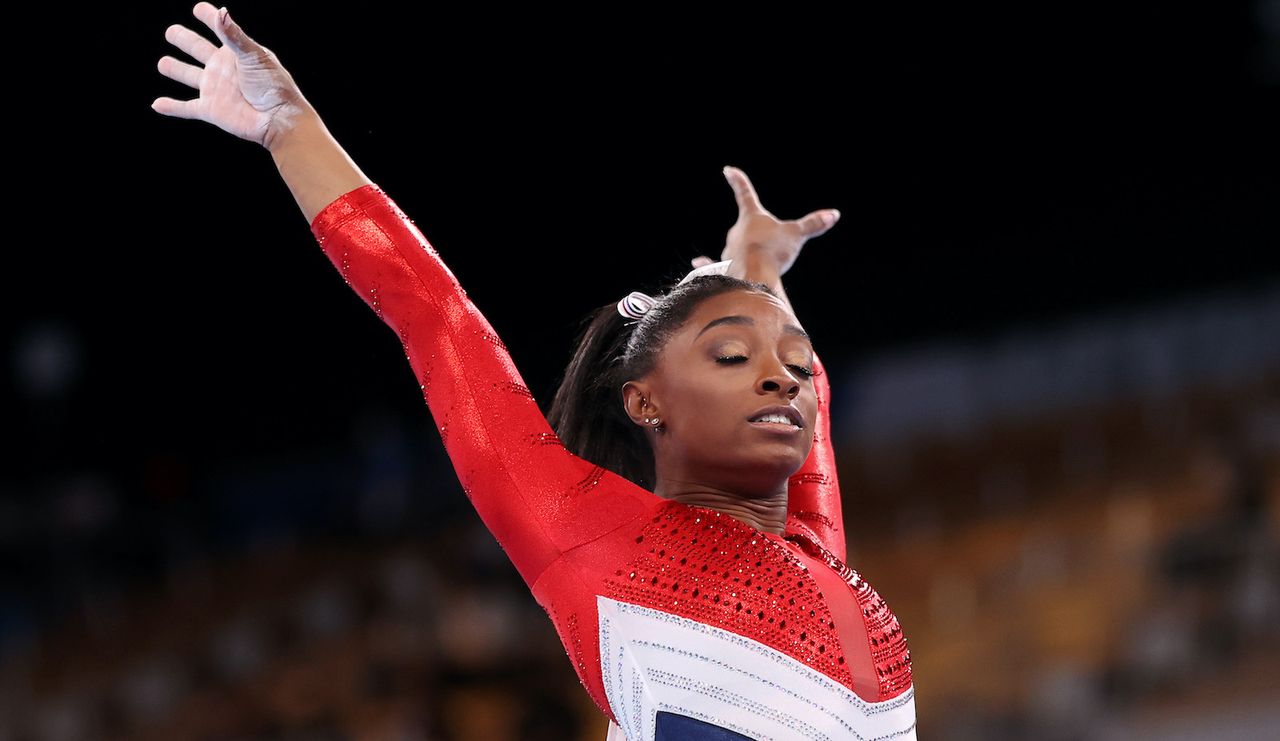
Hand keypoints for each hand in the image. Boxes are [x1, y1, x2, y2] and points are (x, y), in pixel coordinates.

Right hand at [153, 3, 311, 149]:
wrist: (279, 119)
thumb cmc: (274, 86)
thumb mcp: (254, 56)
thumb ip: (234, 36)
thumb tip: (220, 13)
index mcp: (234, 52)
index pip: (217, 28)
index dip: (208, 17)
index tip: (199, 9)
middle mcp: (222, 68)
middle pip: (196, 49)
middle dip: (184, 40)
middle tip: (171, 32)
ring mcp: (215, 89)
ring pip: (188, 75)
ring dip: (175, 69)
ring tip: (163, 63)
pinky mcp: (211, 110)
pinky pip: (185, 108)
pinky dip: (171, 107)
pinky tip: (156, 105)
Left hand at [690, 166, 840, 276]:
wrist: (755, 274)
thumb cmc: (773, 250)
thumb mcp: (796, 235)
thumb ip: (813, 224)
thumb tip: (834, 214)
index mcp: (752, 217)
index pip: (745, 193)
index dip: (738, 181)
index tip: (727, 170)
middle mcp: (737, 231)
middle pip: (746, 228)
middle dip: (758, 236)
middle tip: (773, 248)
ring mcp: (729, 250)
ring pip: (738, 249)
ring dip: (748, 255)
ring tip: (763, 266)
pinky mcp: (723, 267)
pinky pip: (713, 264)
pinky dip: (706, 264)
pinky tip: (696, 262)